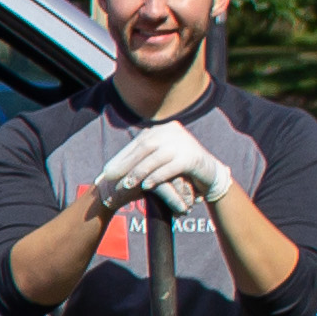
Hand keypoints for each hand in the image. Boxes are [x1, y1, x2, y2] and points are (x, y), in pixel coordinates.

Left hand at [91, 121, 228, 209]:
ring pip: (155, 157)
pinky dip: (156, 177)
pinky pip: (170, 168)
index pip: (137, 143)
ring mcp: (183, 143)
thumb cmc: (179, 168)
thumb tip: (112, 167)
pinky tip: (146, 186)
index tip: (106, 171)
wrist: (210, 174)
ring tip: (126, 185)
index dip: (121, 158)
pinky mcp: (192, 158)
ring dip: (138, 172)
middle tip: (110, 178)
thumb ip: (142, 158)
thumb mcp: (160, 158)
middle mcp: (172, 132)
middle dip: (125, 164)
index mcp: (162, 129)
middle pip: (144, 148)